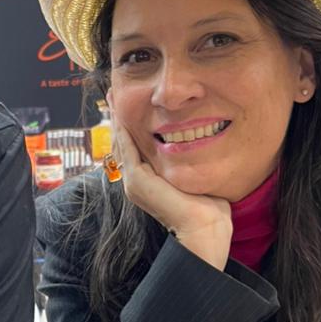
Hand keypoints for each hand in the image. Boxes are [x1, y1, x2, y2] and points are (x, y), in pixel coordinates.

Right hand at [107, 97, 232, 269]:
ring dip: (116, 118)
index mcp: (148, 181)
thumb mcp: (195, 176)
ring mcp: (133, 181)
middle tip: (114, 93)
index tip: (129, 105)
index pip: (135, 148)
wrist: (203, 228)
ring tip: (113, 95)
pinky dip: (121, 127)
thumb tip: (201, 141)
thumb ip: (189, 161)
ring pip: (121, 142)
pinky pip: (125, 146)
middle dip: (119, 118)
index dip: (130, 126)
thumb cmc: (207, 207)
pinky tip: (120, 110)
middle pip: (123, 143)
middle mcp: (136, 181)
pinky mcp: (135, 180)